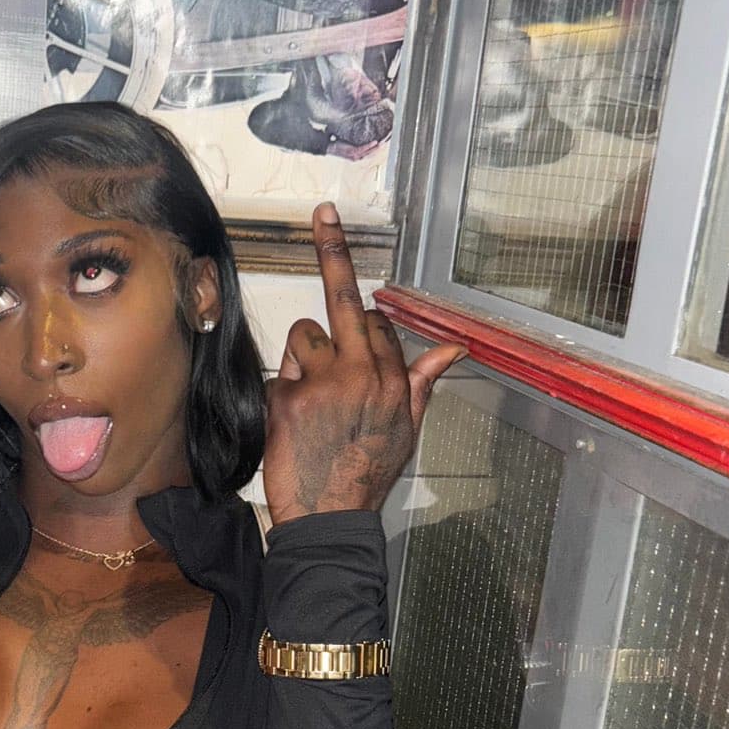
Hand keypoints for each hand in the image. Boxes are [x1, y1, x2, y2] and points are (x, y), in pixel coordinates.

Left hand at [262, 203, 464, 522]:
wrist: (331, 517)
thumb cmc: (368, 473)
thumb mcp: (408, 429)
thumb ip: (423, 381)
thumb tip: (453, 348)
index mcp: (392, 378)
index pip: (375, 321)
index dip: (361, 322)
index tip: (350, 278)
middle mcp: (361, 372)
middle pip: (343, 299)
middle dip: (334, 250)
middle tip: (325, 211)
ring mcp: (322, 383)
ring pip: (301, 337)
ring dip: (301, 358)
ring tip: (309, 401)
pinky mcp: (286, 399)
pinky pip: (276, 375)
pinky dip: (278, 395)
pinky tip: (289, 424)